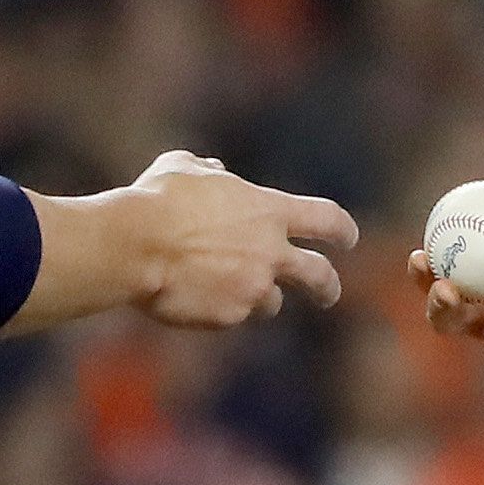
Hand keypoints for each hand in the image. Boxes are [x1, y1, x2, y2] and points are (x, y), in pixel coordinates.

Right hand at [125, 151, 356, 327]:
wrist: (136, 246)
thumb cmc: (157, 200)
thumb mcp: (183, 167)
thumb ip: (207, 169)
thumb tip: (215, 170)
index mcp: (269, 211)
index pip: (327, 219)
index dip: (342, 229)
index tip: (347, 238)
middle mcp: (271, 253)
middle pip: (320, 276)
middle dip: (328, 287)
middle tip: (327, 293)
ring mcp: (253, 289)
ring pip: (271, 303)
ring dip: (257, 297)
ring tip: (226, 288)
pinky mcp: (230, 317)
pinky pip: (234, 317)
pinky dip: (222, 309)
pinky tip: (195, 297)